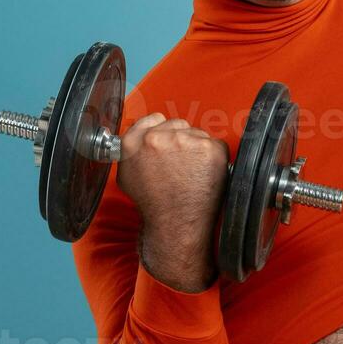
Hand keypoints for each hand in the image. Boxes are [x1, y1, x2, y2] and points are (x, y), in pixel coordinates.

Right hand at [116, 113, 229, 291]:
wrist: (176, 224)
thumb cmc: (154, 205)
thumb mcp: (127, 176)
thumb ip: (131, 151)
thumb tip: (139, 136)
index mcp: (134, 143)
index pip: (153, 119)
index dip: (163, 130)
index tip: (167, 141)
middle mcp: (158, 138)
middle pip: (178, 124)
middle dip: (181, 140)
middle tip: (181, 164)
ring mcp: (186, 141)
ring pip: (197, 134)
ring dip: (197, 148)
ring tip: (192, 173)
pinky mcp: (210, 148)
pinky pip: (215, 144)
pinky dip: (213, 158)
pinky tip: (204, 174)